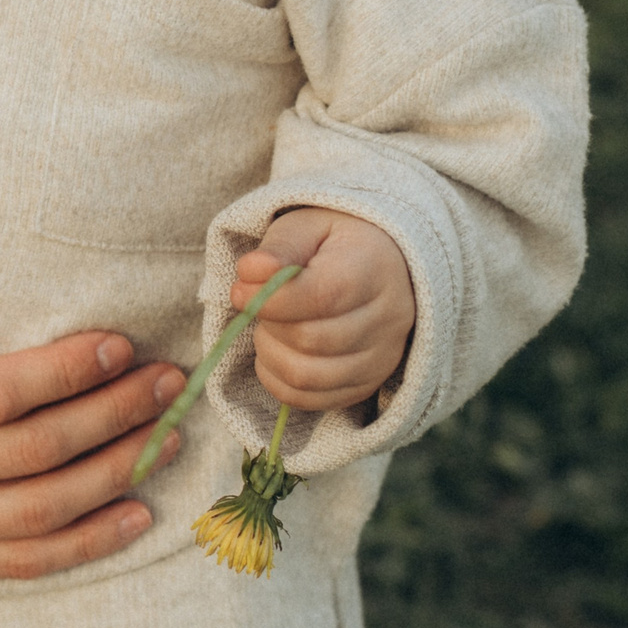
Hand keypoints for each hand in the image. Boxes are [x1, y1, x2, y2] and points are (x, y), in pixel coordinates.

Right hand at [0, 274, 184, 627]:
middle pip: (32, 454)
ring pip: (40, 512)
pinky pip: (20, 562)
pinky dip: (85, 543)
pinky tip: (134, 515)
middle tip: (168, 380)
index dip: (61, 371)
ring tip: (168, 434)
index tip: (115, 343)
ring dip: (114, 474)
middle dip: (111, 414)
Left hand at [229, 207, 414, 410]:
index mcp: (374, 269)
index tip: (240, 290)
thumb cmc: (335, 242)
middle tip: (256, 304)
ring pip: (309, 377)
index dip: (269, 299)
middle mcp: (388, 319)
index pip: (321, 297)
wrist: (383, 265)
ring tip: (268, 327)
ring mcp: (382, 358)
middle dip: (268, 324)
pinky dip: (278, 382)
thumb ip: (279, 248)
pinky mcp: (368, 384)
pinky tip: (273, 353)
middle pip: (311, 340)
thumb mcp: (306, 226)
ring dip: (270, 354)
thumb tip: (249, 271)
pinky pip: (313, 401)